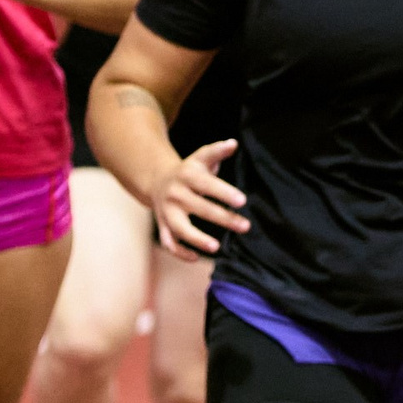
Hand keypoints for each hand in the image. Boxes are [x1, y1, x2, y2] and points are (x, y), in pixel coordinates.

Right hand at [151, 138, 247, 259]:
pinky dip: (180, 253)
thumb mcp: (201, 158)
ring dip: (197, 239)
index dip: (224, 192)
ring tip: (217, 247)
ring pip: (180, 229)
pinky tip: (196, 258)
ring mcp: (167, 212)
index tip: (242, 201)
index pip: (206, 184)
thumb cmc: (188, 171)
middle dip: (223, 218)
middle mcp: (175, 194)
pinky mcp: (163, 227)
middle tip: (245, 226)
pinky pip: (169, 243)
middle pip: (199, 208)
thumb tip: (234, 143)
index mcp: (186, 176)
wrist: (157, 181)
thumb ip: (217, 152)